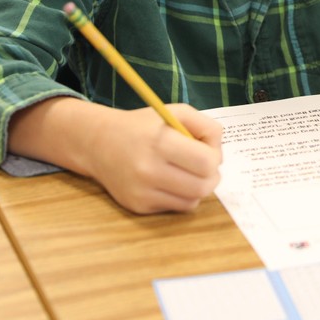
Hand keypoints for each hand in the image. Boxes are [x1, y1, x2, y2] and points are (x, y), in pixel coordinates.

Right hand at [8, 97, 222, 213]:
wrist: (99, 143)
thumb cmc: (143, 125)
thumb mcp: (175, 112)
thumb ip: (205, 126)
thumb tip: (219, 153)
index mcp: (160, 142)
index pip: (206, 162)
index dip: (215, 157)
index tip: (209, 151)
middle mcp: (149, 170)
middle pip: (203, 186)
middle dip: (211, 175)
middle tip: (204, 165)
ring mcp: (142, 192)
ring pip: (192, 201)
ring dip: (198, 187)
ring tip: (188, 172)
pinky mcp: (138, 206)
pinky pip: (175, 207)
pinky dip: (181, 196)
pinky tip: (171, 180)